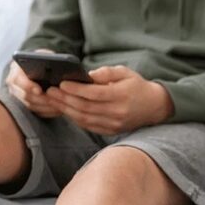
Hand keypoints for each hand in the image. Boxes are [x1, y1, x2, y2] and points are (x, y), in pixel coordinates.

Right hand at [5, 50, 60, 117]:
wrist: (35, 68)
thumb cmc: (41, 60)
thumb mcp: (43, 55)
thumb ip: (46, 58)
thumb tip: (55, 65)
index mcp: (15, 71)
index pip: (18, 80)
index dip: (29, 86)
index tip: (40, 90)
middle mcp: (13, 85)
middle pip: (25, 96)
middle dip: (41, 99)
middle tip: (54, 100)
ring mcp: (17, 97)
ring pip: (30, 106)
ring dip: (45, 107)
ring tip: (59, 106)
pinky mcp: (24, 106)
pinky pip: (34, 112)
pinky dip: (46, 112)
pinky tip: (58, 110)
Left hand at [46, 65, 174, 134]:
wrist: (154, 107)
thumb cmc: (136, 85)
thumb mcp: (125, 72)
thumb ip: (106, 72)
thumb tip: (87, 75)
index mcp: (122, 95)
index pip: (94, 93)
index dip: (76, 89)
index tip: (62, 83)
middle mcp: (117, 112)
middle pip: (85, 107)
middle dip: (65, 99)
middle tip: (50, 91)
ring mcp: (113, 124)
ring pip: (84, 118)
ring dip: (66, 109)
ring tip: (53, 100)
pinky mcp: (110, 131)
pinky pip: (88, 126)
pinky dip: (74, 118)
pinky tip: (64, 109)